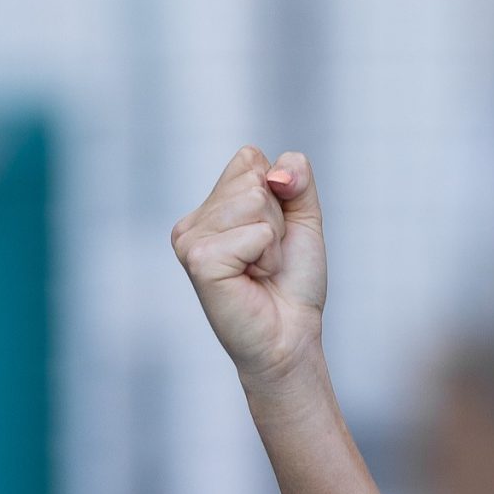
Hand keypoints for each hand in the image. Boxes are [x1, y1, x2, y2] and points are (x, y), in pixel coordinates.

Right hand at [171, 145, 327, 386]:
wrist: (290, 335)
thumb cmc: (292, 281)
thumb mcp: (303, 219)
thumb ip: (297, 179)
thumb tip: (277, 172)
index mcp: (211, 207)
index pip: (249, 158)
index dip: (281, 194)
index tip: (274, 235)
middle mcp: (193, 221)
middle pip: (253, 178)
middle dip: (278, 219)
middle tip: (268, 258)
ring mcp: (190, 239)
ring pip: (255, 201)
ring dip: (274, 240)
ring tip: (260, 269)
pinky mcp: (199, 259)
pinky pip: (255, 232)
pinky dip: (268, 256)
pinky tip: (253, 279)